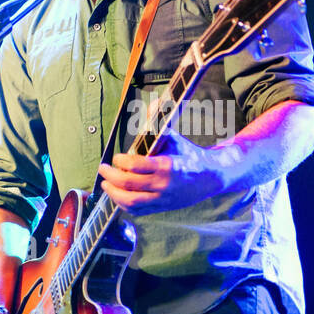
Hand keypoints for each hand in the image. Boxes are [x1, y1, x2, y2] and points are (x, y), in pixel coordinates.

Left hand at [96, 129, 223, 215]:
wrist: (210, 177)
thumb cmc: (189, 155)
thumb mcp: (175, 138)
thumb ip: (159, 124)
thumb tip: (154, 102)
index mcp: (166, 165)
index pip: (135, 165)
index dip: (120, 161)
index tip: (116, 157)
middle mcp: (163, 184)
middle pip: (128, 184)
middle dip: (110, 176)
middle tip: (103, 169)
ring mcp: (162, 198)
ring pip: (130, 201)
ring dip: (113, 193)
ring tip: (106, 184)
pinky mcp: (161, 207)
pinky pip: (137, 210)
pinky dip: (123, 204)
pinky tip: (118, 194)